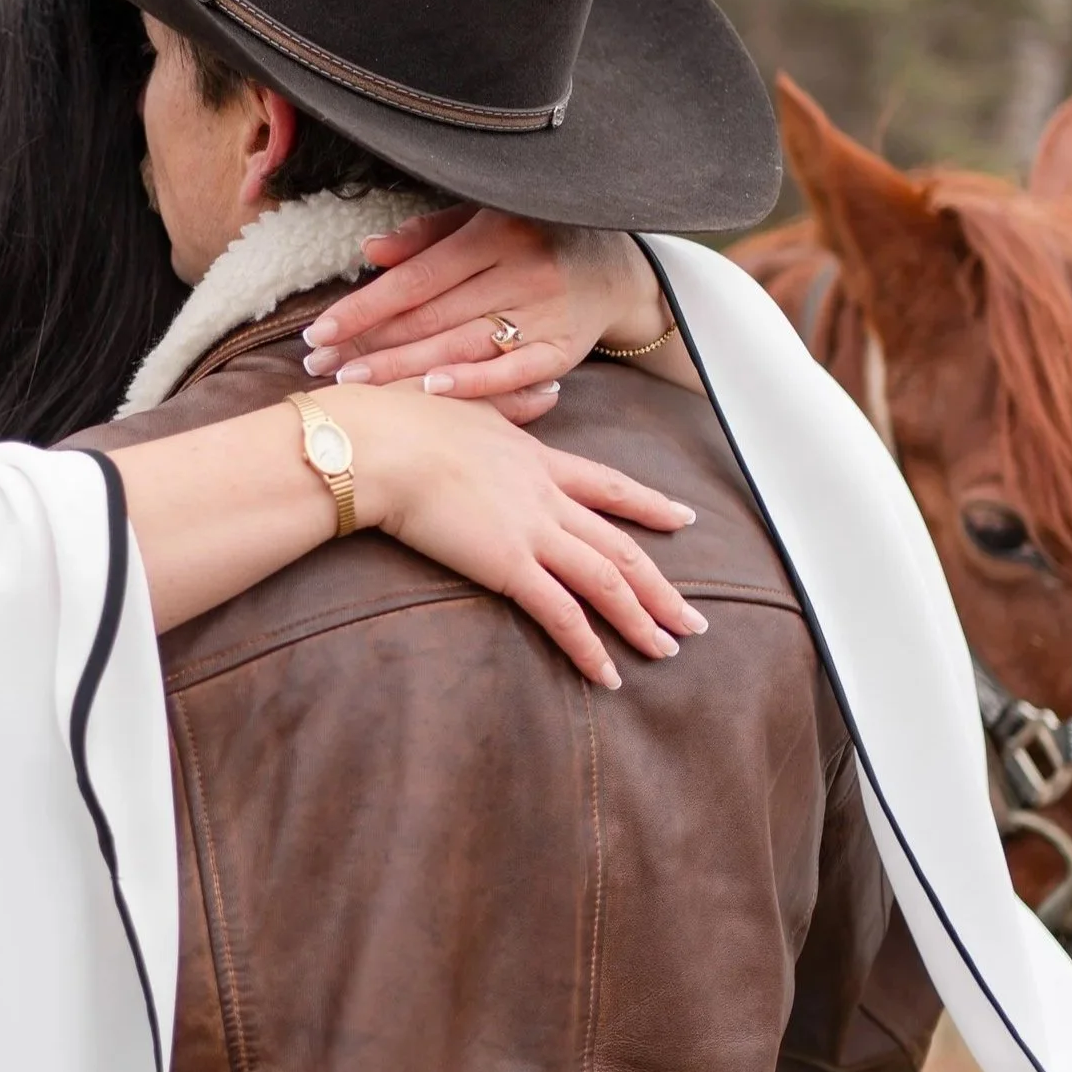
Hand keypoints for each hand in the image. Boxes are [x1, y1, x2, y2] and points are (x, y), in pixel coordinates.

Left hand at [298, 210, 672, 404]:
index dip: (366, 306)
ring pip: (462, 346)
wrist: (618, 267)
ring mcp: (545, 313)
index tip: (319, 331)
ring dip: (404, 369)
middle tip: (321, 367)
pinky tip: (432, 391)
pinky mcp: (564, 350)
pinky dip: (474, 383)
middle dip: (371, 344)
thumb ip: (428, 234)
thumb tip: (370, 251)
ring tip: (355, 384)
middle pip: (432, 316)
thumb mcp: (484, 219)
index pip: (417, 278)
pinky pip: (513, 372)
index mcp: (495, 233)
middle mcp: (521, 271)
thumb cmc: (535, 237)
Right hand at [324, 384, 702, 687]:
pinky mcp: (507, 565)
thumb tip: (549, 394)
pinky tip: (608, 676)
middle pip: (622, 546)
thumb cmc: (404, 421)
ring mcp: (532, 531)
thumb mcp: (472, 403)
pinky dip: (589, 647)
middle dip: (662, 587)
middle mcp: (546, 497)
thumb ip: (516, 405)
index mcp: (537, 459)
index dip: (650, 505)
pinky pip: (561, 613)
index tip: (684, 519)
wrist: (378, 445)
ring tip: (668, 650)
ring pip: (606, 581)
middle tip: (692, 620)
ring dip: (641, 620)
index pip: (609, 485)